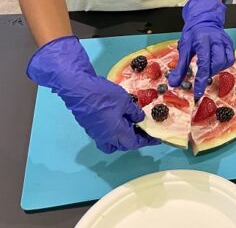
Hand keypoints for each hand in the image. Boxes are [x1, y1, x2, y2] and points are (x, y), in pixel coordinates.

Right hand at [26, 36, 159, 152]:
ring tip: (132, 126)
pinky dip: (114, 133)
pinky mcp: (89, 127)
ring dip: (123, 139)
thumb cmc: (103, 95)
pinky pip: (104, 136)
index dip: (147, 141)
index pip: (135, 143)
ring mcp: (95, 133)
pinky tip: (118, 120)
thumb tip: (140, 119)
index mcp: (116, 133)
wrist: (78, 89)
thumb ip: (134, 112)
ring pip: (112, 144)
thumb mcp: (125, 101)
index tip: (157, 138)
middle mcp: (105, 137)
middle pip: (124, 145)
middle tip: (145, 129)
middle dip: (136, 140)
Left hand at [168, 0, 234, 98]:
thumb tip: (173, 83)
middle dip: (210, 73)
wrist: (204, 20)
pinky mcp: (230, 43)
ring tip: (209, 67)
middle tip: (202, 74)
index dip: (201, 81)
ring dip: (217, 69)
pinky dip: (224, 65)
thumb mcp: (184, 49)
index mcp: (202, 40)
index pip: (204, 64)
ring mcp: (225, 41)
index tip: (197, 93)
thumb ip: (180, 67)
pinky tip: (216, 64)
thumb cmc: (193, 34)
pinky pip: (231, 58)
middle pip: (217, 63)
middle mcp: (216, 40)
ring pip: (226, 62)